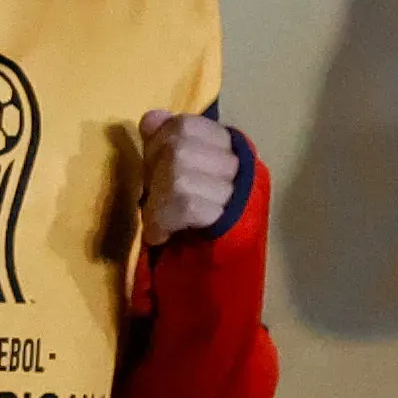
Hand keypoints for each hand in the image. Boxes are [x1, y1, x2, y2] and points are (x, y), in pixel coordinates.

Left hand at [136, 111, 239, 247]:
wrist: (215, 280)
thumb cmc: (192, 228)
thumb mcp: (172, 181)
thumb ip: (164, 145)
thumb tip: (152, 117)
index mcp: (232, 149)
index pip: (186, 124)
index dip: (160, 144)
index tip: (156, 172)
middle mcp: (245, 166)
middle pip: (179, 145)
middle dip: (155, 174)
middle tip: (157, 203)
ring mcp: (244, 195)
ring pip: (180, 174)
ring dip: (158, 202)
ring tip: (160, 223)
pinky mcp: (236, 226)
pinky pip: (187, 204)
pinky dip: (163, 220)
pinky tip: (161, 235)